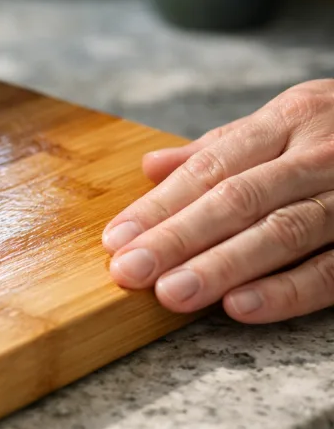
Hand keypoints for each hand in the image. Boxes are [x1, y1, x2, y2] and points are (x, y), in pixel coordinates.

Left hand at [103, 79, 333, 322]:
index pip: (212, 168)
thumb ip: (221, 148)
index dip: (161, 206)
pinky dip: (288, 290)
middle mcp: (322, 153)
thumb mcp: (289, 122)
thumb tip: (150, 167)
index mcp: (290, 120)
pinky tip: (242, 308)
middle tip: (130, 271)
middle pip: (238, 199)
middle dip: (178, 238)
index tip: (116, 239)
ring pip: (282, 233)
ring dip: (223, 267)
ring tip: (172, 295)